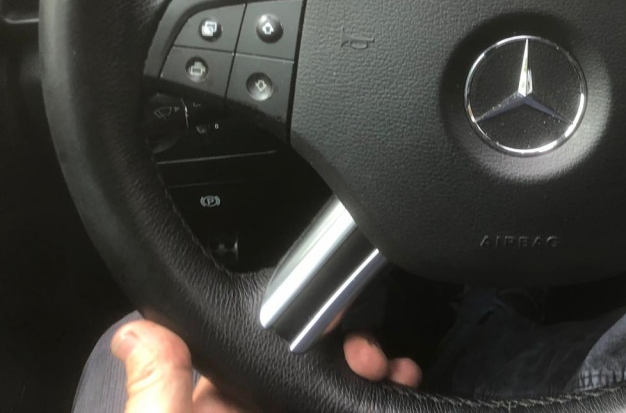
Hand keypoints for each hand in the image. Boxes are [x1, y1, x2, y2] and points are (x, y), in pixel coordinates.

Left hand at [112, 320, 421, 411]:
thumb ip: (155, 395)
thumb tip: (139, 330)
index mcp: (211, 410)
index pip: (250, 351)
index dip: (289, 324)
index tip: (323, 307)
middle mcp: (257, 412)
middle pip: (307, 364)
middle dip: (345, 345)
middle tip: (365, 344)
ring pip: (340, 386)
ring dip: (373, 368)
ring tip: (390, 365)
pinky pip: (361, 405)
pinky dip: (386, 392)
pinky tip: (401, 382)